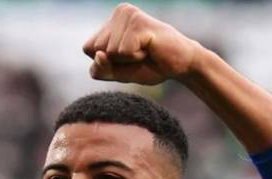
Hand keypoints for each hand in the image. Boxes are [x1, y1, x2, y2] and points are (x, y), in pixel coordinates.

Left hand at [82, 3, 203, 84]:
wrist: (183, 65)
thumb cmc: (152, 66)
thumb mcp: (119, 73)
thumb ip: (101, 69)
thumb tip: (98, 55)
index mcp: (111, 20)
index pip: (88, 49)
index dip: (107, 62)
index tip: (129, 57)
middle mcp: (119, 12)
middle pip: (96, 50)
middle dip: (117, 62)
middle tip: (140, 55)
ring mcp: (128, 15)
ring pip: (109, 52)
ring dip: (129, 60)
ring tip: (146, 51)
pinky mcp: (138, 23)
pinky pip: (122, 52)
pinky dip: (136, 58)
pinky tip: (150, 49)